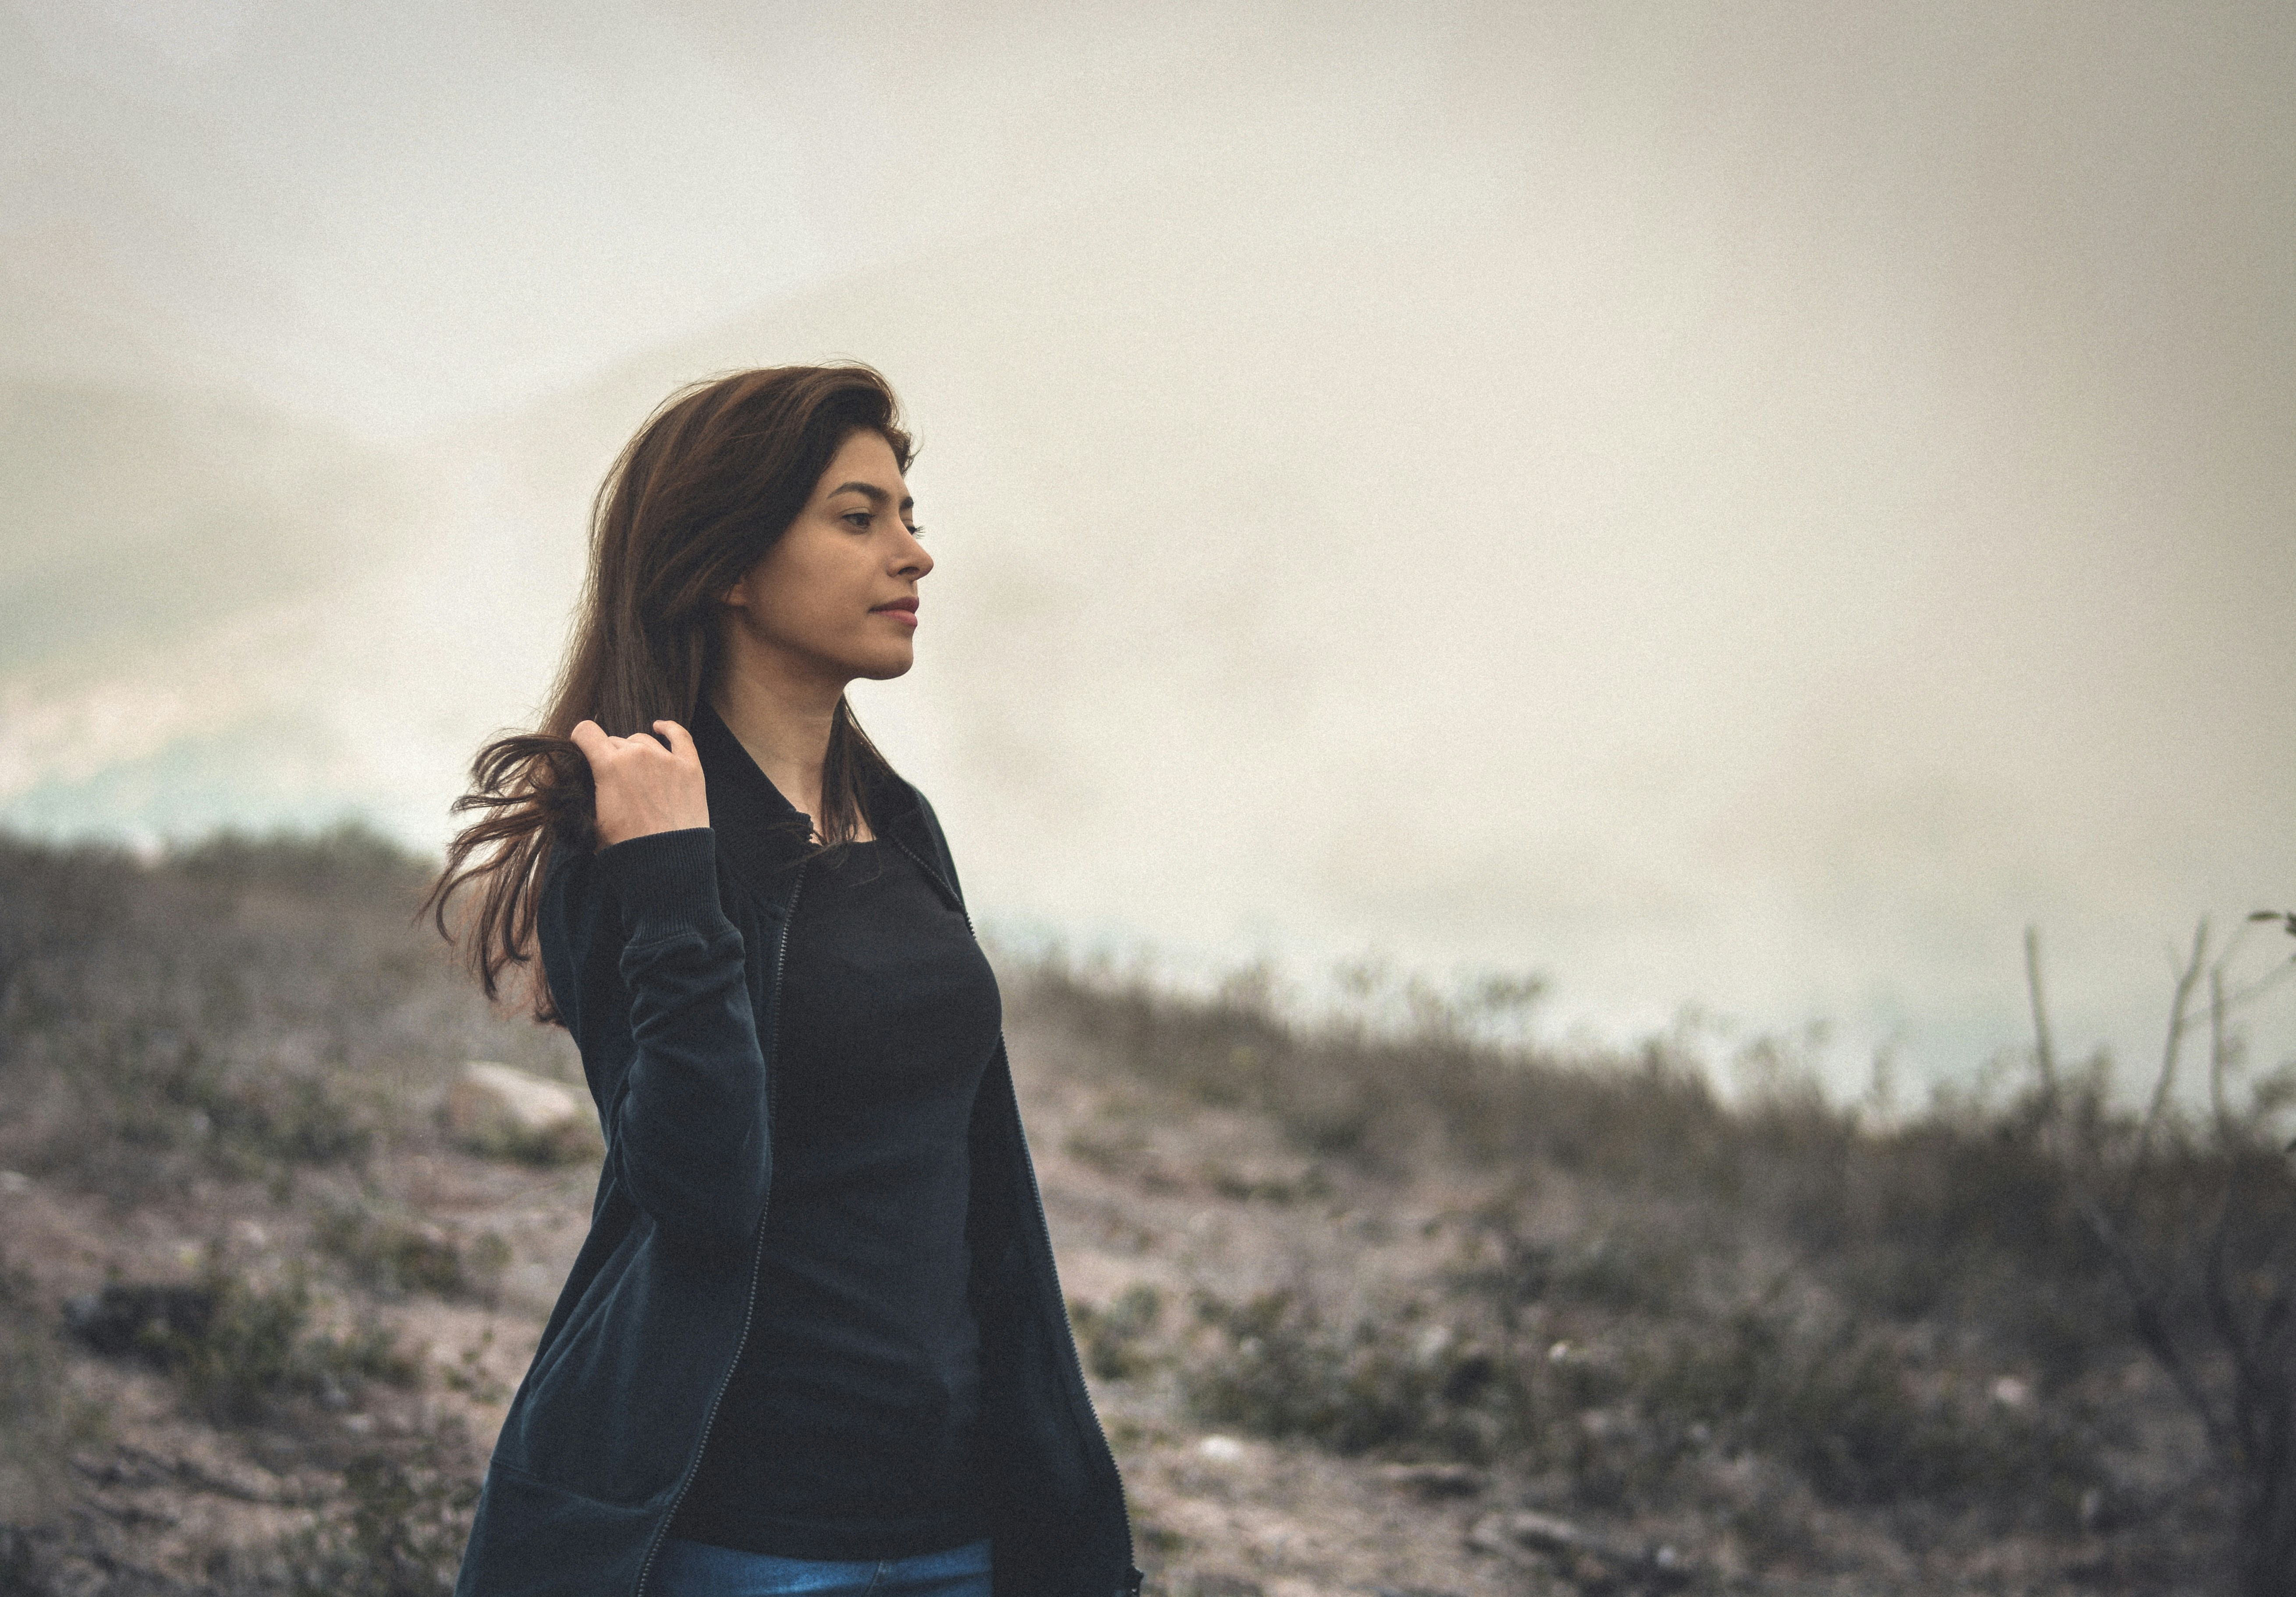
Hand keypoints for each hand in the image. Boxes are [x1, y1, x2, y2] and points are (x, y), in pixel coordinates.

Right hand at [569, 720, 709, 846]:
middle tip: (615, 781)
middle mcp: (638, 755)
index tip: (583, 747)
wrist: (666, 862)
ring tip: (636, 772)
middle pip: (616, 742)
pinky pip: (680, 737)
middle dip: (611, 756)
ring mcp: (667, 759)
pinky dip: (669, 729)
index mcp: (609, 765)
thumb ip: (591, 792)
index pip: (586, 732)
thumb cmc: (627, 846)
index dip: (581, 739)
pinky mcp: (690, 767)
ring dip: (636, 751)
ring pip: (643, 741)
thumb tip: (590, 781)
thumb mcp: (594, 819)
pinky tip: (660, 728)